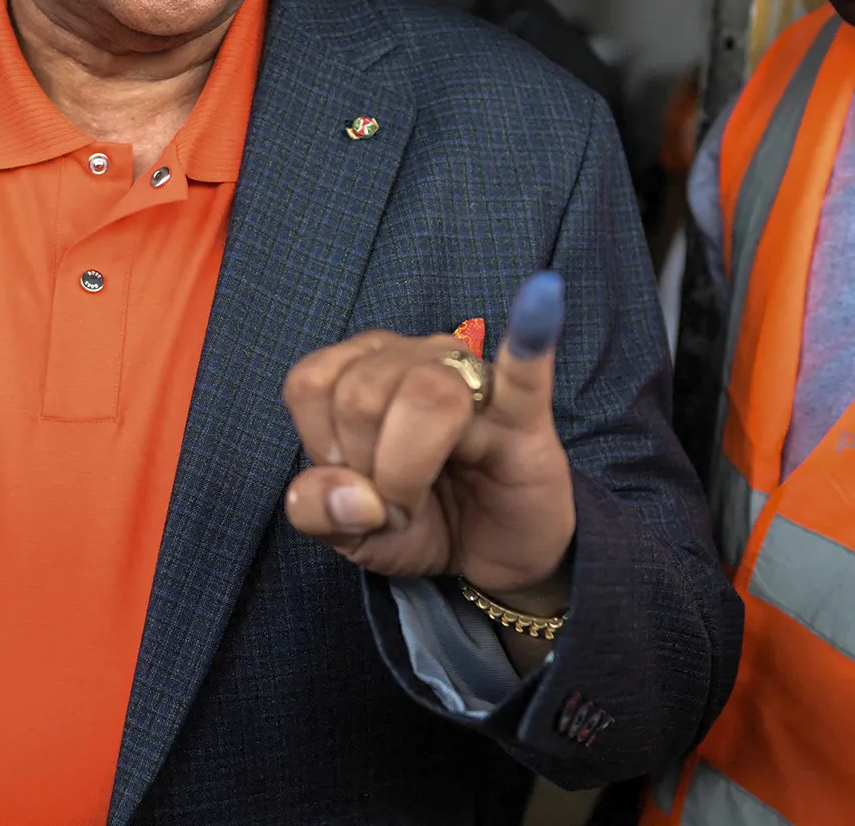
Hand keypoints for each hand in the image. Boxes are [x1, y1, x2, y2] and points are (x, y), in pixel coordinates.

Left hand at [282, 273, 573, 610]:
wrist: (492, 556)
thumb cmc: (419, 522)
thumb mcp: (346, 532)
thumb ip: (315, 510)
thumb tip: (351, 494)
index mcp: (361, 369)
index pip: (311, 381)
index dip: (322, 447)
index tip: (353, 485)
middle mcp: (413, 357)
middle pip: (361, 393)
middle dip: (369, 470)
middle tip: (398, 502)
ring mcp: (472, 379)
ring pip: (425, 393)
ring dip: (409, 469)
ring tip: (423, 496)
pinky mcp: (524, 414)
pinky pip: (523, 369)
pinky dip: (529, 338)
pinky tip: (542, 297)